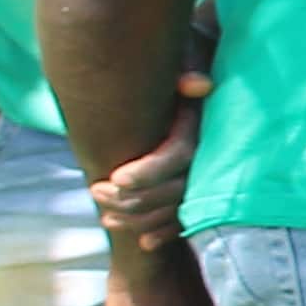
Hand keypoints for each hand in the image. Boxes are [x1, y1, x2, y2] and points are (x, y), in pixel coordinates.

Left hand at [82, 68, 211, 249]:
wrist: (196, 82)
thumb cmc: (183, 71)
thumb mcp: (185, 63)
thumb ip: (187, 70)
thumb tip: (196, 84)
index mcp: (202, 127)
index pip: (178, 156)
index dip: (148, 171)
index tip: (116, 178)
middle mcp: (209, 156)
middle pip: (174, 189)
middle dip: (132, 198)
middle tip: (96, 190)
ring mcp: (206, 177)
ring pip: (176, 209)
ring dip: (140, 219)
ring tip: (104, 215)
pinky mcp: (199, 192)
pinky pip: (187, 220)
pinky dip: (165, 233)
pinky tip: (141, 242)